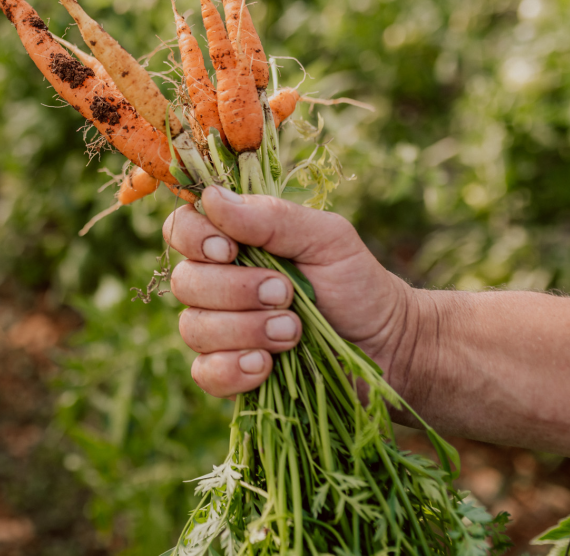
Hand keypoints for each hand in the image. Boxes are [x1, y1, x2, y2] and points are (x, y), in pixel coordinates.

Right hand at [162, 185, 417, 399]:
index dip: (194, 239)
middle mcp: (216, 284)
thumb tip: (212, 197)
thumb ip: (272, 217)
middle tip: (286, 294)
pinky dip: (234, 369)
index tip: (230, 250)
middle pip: (185, 282)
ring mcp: (219, 331)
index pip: (180, 229)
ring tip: (292, 332)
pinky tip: (267, 366)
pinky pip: (205, 372)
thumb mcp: (326, 237)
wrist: (388, 345)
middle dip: (236, 290)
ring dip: (245, 330)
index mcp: (232, 242)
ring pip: (194, 328)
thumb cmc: (356, 281)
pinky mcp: (229, 373)